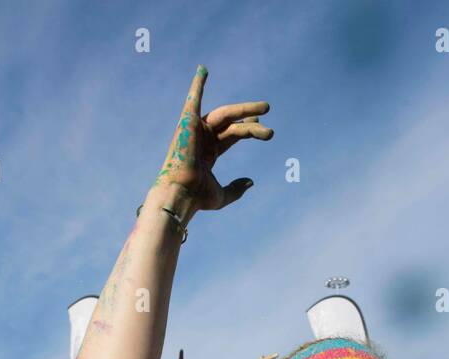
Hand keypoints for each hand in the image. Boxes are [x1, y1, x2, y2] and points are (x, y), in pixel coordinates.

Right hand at [153, 66, 273, 218]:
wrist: (181, 194)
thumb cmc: (197, 198)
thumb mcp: (222, 195)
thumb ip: (237, 189)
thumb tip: (251, 182)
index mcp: (208, 154)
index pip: (232, 135)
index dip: (247, 128)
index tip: (260, 123)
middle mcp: (202, 140)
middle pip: (232, 124)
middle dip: (250, 118)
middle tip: (267, 110)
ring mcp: (195, 130)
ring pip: (226, 115)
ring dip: (245, 109)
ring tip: (266, 107)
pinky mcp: (187, 123)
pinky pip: (193, 99)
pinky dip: (196, 85)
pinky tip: (203, 70)